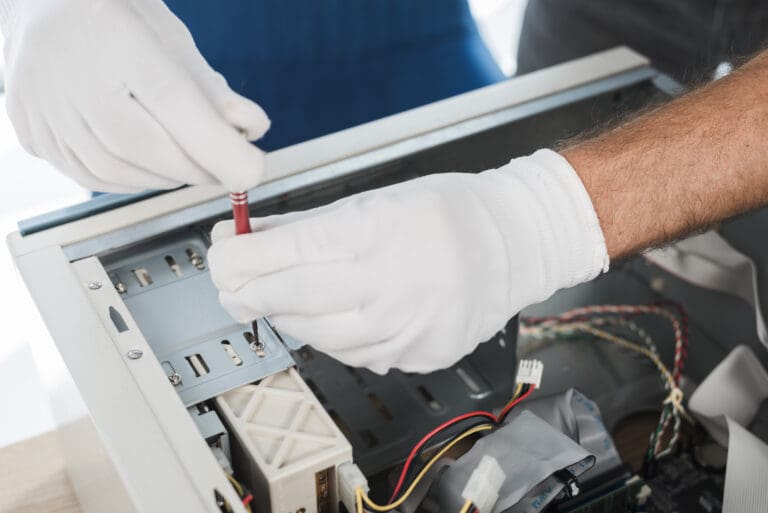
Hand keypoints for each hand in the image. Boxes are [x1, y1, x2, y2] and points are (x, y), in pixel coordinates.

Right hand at [1, 0, 268, 192]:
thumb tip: (251, 129)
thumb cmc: (114, 16)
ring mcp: (40, 106)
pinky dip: (132, 180)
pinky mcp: (29, 132)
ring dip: (166, 177)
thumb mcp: (170, 37)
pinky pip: (89, 176)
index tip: (252, 170)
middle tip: (224, 167)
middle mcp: (66, 71)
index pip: (172, 101)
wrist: (41, 6)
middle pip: (141, 145)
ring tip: (188, 161)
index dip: (218, 146)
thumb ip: (210, 88)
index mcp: (112, 34)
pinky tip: (149, 165)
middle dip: (196, 167)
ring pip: (114, 170)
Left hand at [208, 150, 608, 373]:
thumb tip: (247, 234)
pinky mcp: (418, 353)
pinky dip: (329, 337)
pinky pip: (354, 354)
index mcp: (379, 231)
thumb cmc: (447, 212)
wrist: (514, 243)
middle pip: (294, 299)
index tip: (220, 257)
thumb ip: (308, 224)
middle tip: (231, 285)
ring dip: (286, 317)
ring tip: (276, 299)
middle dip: (249, 292)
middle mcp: (392, 283)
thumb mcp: (376, 200)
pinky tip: (326, 318)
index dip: (242, 259)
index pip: (290, 252)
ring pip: (318, 335)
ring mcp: (407, 326)